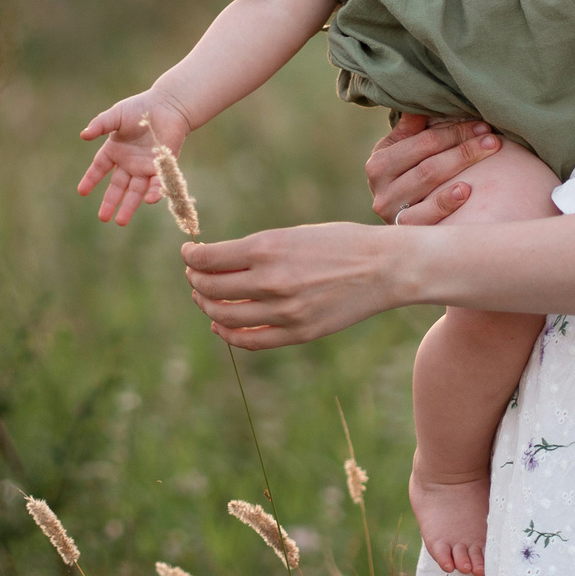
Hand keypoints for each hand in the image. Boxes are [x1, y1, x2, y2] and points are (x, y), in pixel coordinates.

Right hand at [77, 92, 189, 226]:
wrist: (168, 105)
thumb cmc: (140, 107)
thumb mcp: (116, 115)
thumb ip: (100, 125)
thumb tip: (83, 135)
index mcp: (115, 150)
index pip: (100, 168)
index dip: (91, 179)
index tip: (82, 192)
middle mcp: (129, 162)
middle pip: (118, 186)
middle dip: (110, 202)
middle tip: (103, 218)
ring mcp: (146, 166)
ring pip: (136, 191)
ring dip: (129, 206)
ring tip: (121, 221)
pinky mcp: (164, 166)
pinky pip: (158, 183)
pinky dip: (155, 192)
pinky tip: (149, 200)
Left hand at [181, 222, 403, 348]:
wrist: (385, 268)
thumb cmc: (341, 243)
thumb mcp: (294, 234)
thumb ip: (256, 250)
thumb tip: (216, 261)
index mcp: (268, 247)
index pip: (209, 259)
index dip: (192, 257)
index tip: (189, 254)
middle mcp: (271, 280)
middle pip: (211, 288)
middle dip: (196, 280)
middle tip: (194, 275)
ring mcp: (284, 311)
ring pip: (225, 316)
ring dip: (207, 306)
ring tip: (205, 297)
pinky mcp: (298, 333)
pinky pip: (249, 341)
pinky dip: (228, 334)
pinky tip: (221, 324)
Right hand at [365, 114, 504, 224]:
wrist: (398, 217)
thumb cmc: (408, 177)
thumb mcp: (404, 151)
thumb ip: (413, 127)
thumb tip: (423, 92)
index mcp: (380, 161)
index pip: (423, 142)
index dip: (454, 132)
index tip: (482, 125)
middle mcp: (380, 186)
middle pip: (428, 162)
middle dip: (464, 148)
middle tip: (493, 138)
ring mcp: (390, 210)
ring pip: (428, 183)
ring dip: (462, 166)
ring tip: (489, 153)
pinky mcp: (402, 230)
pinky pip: (425, 216)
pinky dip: (446, 202)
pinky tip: (467, 190)